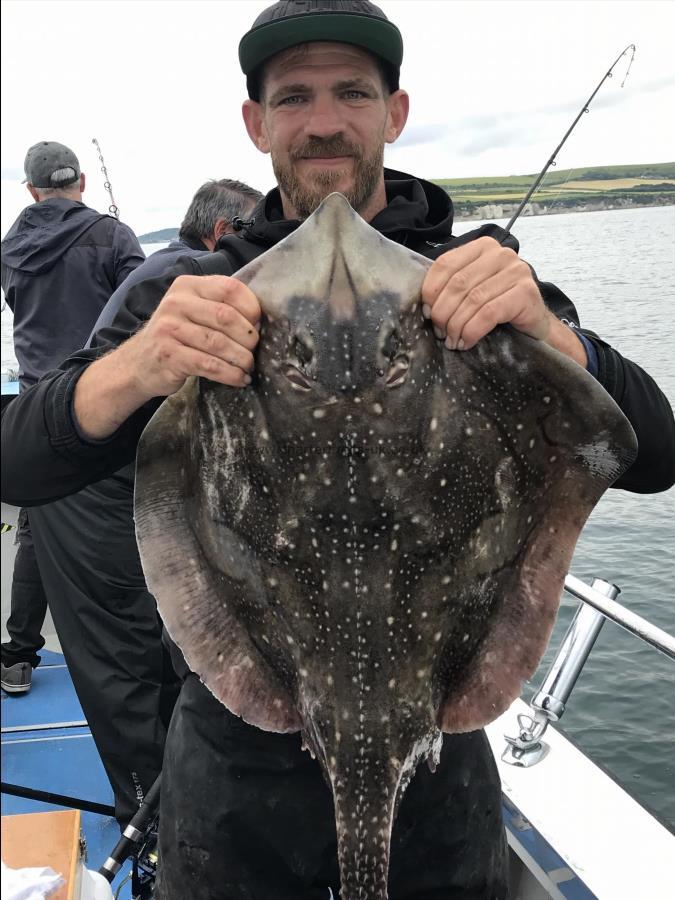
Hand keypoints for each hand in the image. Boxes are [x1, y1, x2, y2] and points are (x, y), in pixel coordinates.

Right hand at [125, 274, 260, 399]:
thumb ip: (220, 307)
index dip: (251, 308)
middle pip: (226, 316)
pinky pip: (209, 365)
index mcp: (188, 286)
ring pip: (219, 343)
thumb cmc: (176, 336)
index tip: (259, 325)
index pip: (229, 288)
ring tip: (249, 367)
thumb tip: (260, 321)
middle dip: (248, 337)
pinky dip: (230, 374)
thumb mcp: (193, 311)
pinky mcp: (169, 355)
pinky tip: (240, 379)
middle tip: (254, 350)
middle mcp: (176, 303)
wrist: (139, 363)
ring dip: (242, 359)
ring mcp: (170, 329)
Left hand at [421, 237, 553, 349]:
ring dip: (457, 325)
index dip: (431, 291)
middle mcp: (500, 254)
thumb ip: (452, 287)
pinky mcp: (526, 292)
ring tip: (452, 341)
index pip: (446, 264)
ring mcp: (516, 271)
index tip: (426, 313)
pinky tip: (467, 341)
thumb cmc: (499, 306)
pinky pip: (489, 313)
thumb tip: (426, 306)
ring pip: (473, 300)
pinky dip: (472, 331)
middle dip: (443, 312)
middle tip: (440, 332)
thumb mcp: (472, 290)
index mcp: (482, 247)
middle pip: (458, 284)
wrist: (533, 322)